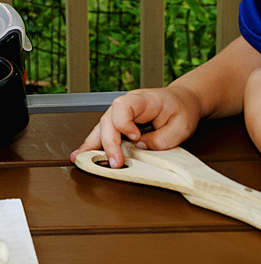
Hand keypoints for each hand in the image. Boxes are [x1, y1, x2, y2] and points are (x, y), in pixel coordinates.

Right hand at [69, 86, 202, 167]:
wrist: (182, 101)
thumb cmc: (181, 109)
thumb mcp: (181, 126)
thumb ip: (162, 139)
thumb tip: (140, 147)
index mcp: (141, 100)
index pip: (122, 107)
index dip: (124, 123)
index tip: (135, 137)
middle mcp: (125, 105)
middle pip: (108, 121)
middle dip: (108, 143)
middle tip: (115, 163)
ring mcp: (119, 114)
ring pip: (101, 128)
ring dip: (93, 145)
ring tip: (82, 159)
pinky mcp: (118, 124)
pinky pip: (102, 133)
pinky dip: (93, 145)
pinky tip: (82, 154)